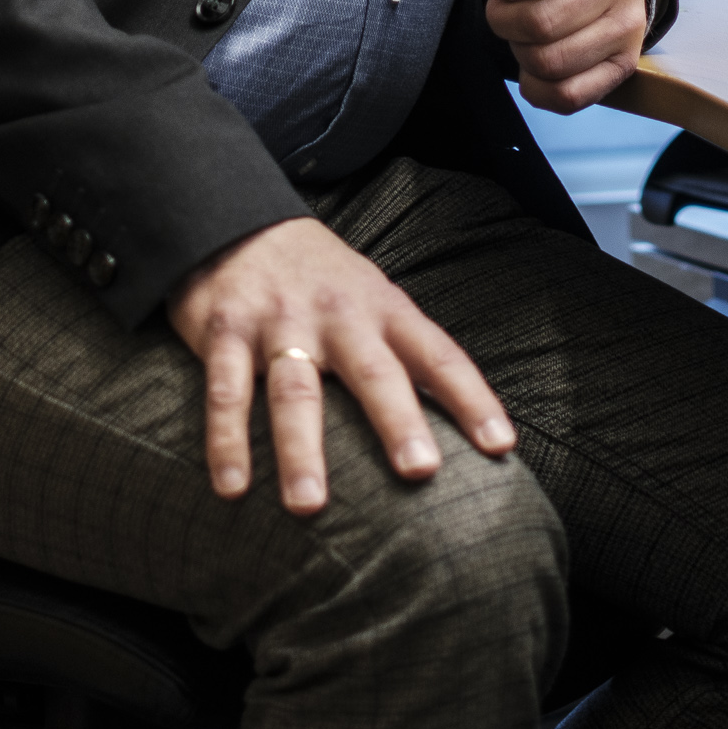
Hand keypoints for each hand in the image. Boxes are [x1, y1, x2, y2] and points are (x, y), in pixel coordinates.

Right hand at [163, 216, 513, 515]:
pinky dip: (226, 441)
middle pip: (373, 372)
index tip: (501, 445)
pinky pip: (227, 392)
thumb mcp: (375, 300)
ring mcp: (280, 323)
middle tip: (419, 471)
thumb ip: (409, 355)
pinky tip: (233, 488)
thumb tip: (461, 423)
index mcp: (384, 309)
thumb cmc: (324, 281)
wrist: (240, 222)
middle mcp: (339, 315)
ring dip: (301, 450)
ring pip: (295, 390)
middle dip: (398, 421)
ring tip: (310, 506)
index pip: (439, 355)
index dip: (472, 398)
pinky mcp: (226, 331)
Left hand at [432, 0, 648, 112]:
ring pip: (552, 63)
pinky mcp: (625, 60)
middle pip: (541, 23)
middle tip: (511, 2)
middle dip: (504, 18)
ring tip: (528, 23)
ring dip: (520, 50)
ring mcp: (631, 20)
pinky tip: (537, 56)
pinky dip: (537, 86)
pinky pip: (570, 96)